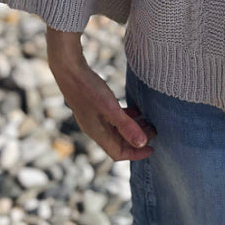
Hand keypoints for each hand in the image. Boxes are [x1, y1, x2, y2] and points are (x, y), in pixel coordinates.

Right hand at [46, 27, 156, 160]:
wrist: (69, 70)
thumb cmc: (88, 88)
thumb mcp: (110, 107)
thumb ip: (126, 125)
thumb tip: (142, 144)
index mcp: (97, 133)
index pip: (118, 153)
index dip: (136, 154)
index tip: (152, 148)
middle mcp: (95, 129)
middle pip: (118, 142)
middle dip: (137, 140)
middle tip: (154, 131)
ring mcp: (94, 118)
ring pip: (117, 130)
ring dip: (133, 128)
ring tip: (148, 121)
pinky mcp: (95, 108)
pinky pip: (113, 119)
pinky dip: (126, 118)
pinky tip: (135, 110)